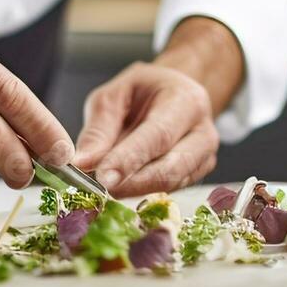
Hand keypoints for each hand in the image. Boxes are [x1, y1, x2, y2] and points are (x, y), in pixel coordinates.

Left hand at [73, 62, 220, 196]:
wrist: (171, 96)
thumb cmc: (142, 93)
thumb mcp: (114, 95)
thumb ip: (99, 129)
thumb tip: (83, 163)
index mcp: (186, 100)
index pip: (159, 135)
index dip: (130, 159)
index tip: (103, 177)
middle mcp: (203, 132)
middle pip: (171, 167)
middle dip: (133, 183)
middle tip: (99, 190)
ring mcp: (204, 158)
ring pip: (171, 185)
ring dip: (135, 191)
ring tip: (103, 190)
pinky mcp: (195, 177)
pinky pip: (168, 191)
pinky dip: (141, 193)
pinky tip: (119, 190)